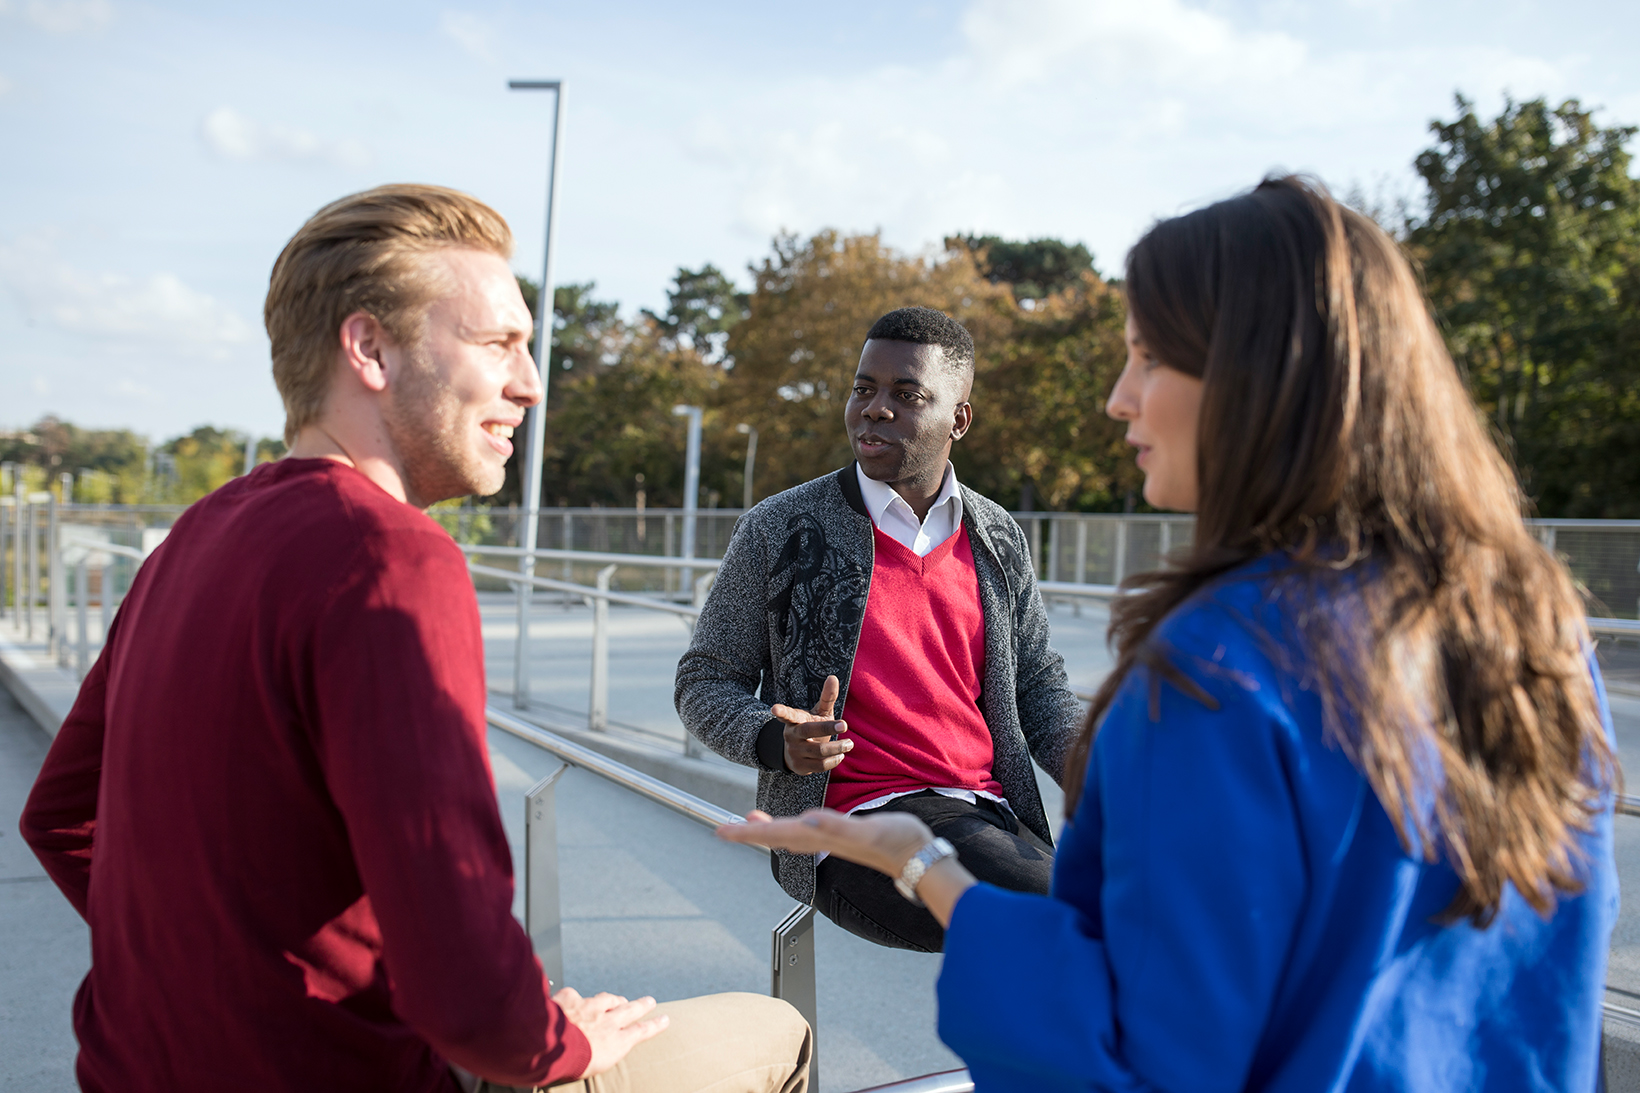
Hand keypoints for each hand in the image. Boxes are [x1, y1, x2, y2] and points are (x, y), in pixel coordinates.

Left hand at [553, 986, 668, 1079]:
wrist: (552, 1046)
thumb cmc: (571, 1065)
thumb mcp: (591, 1067)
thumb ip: (597, 1055)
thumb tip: (593, 1053)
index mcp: (615, 1041)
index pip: (640, 1031)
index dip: (654, 1025)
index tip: (665, 1019)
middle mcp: (607, 1021)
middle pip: (630, 1010)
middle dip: (641, 1006)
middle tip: (650, 1001)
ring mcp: (589, 1007)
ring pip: (607, 1000)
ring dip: (614, 999)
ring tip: (619, 999)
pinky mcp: (572, 999)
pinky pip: (575, 996)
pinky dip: (575, 999)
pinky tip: (572, 999)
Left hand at [718, 808, 978, 925]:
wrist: (920, 857)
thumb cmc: (898, 841)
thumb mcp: (868, 830)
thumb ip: (838, 827)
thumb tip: (809, 821)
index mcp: (821, 836)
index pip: (776, 833)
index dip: (748, 832)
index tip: (722, 831)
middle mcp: (821, 840)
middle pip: (776, 836)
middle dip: (749, 833)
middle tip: (723, 829)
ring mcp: (831, 841)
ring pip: (788, 836)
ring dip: (766, 830)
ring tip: (749, 822)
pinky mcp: (841, 837)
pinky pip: (805, 834)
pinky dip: (790, 828)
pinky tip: (792, 826)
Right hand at [772, 674, 851, 774]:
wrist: (798, 754)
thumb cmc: (811, 727)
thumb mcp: (818, 712)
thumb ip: (826, 697)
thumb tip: (833, 677)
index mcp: (794, 721)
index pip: (787, 714)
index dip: (781, 711)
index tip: (774, 708)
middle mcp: (791, 736)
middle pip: (809, 731)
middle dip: (827, 728)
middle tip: (845, 724)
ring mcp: (794, 752)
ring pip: (819, 751)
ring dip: (838, 747)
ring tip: (849, 743)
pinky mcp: (800, 767)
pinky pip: (821, 765)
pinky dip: (834, 760)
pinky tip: (840, 755)